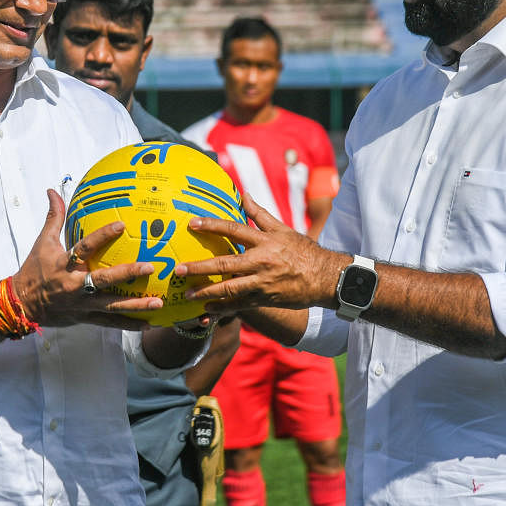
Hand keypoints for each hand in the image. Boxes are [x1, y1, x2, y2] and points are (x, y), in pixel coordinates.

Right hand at [12, 189, 163, 328]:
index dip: (102, 236)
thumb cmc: (34, 271)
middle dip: (127, 273)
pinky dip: (128, 324)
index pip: (84, 247)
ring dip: (135, 304)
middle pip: (103, 280)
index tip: (122, 225)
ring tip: (158, 302)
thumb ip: (53, 218)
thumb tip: (53, 191)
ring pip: (111, 305)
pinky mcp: (85, 318)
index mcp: (64, 264)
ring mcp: (81, 304)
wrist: (22, 304)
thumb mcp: (42, 243)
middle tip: (149, 267)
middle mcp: (74, 285)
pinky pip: (109, 322)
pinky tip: (149, 323)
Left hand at [174, 192, 345, 313]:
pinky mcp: (265, 299)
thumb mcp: (282, 229)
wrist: (326, 278)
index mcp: (264, 241)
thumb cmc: (303, 251)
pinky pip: (240, 306)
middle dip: (200, 267)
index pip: (233, 229)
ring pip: (230, 289)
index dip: (211, 225)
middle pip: (225, 263)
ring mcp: (262, 282)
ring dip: (207, 292)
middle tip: (179, 269)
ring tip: (188, 295)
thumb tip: (243, 193)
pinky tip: (206, 311)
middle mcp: (261, 261)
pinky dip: (223, 309)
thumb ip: (259, 214)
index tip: (191, 224)